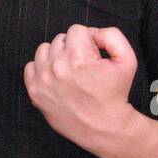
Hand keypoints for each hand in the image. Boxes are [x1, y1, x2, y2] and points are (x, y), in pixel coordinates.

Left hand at [24, 25, 138, 153]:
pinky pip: (31, 66)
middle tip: (84, 67)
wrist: (104, 127)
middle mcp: (57, 67)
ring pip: (45, 49)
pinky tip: (57, 79)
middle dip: (73, 49)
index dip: (88, 41)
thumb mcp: (127, 60)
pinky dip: (42, 69)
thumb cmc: (114, 95)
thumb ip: (112, 36)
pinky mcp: (34, 91)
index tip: (93, 56)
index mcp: (78, 58)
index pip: (77, 30)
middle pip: (60, 39)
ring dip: (57, 56)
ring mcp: (43, 80)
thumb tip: (93, 32)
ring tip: (70, 72)